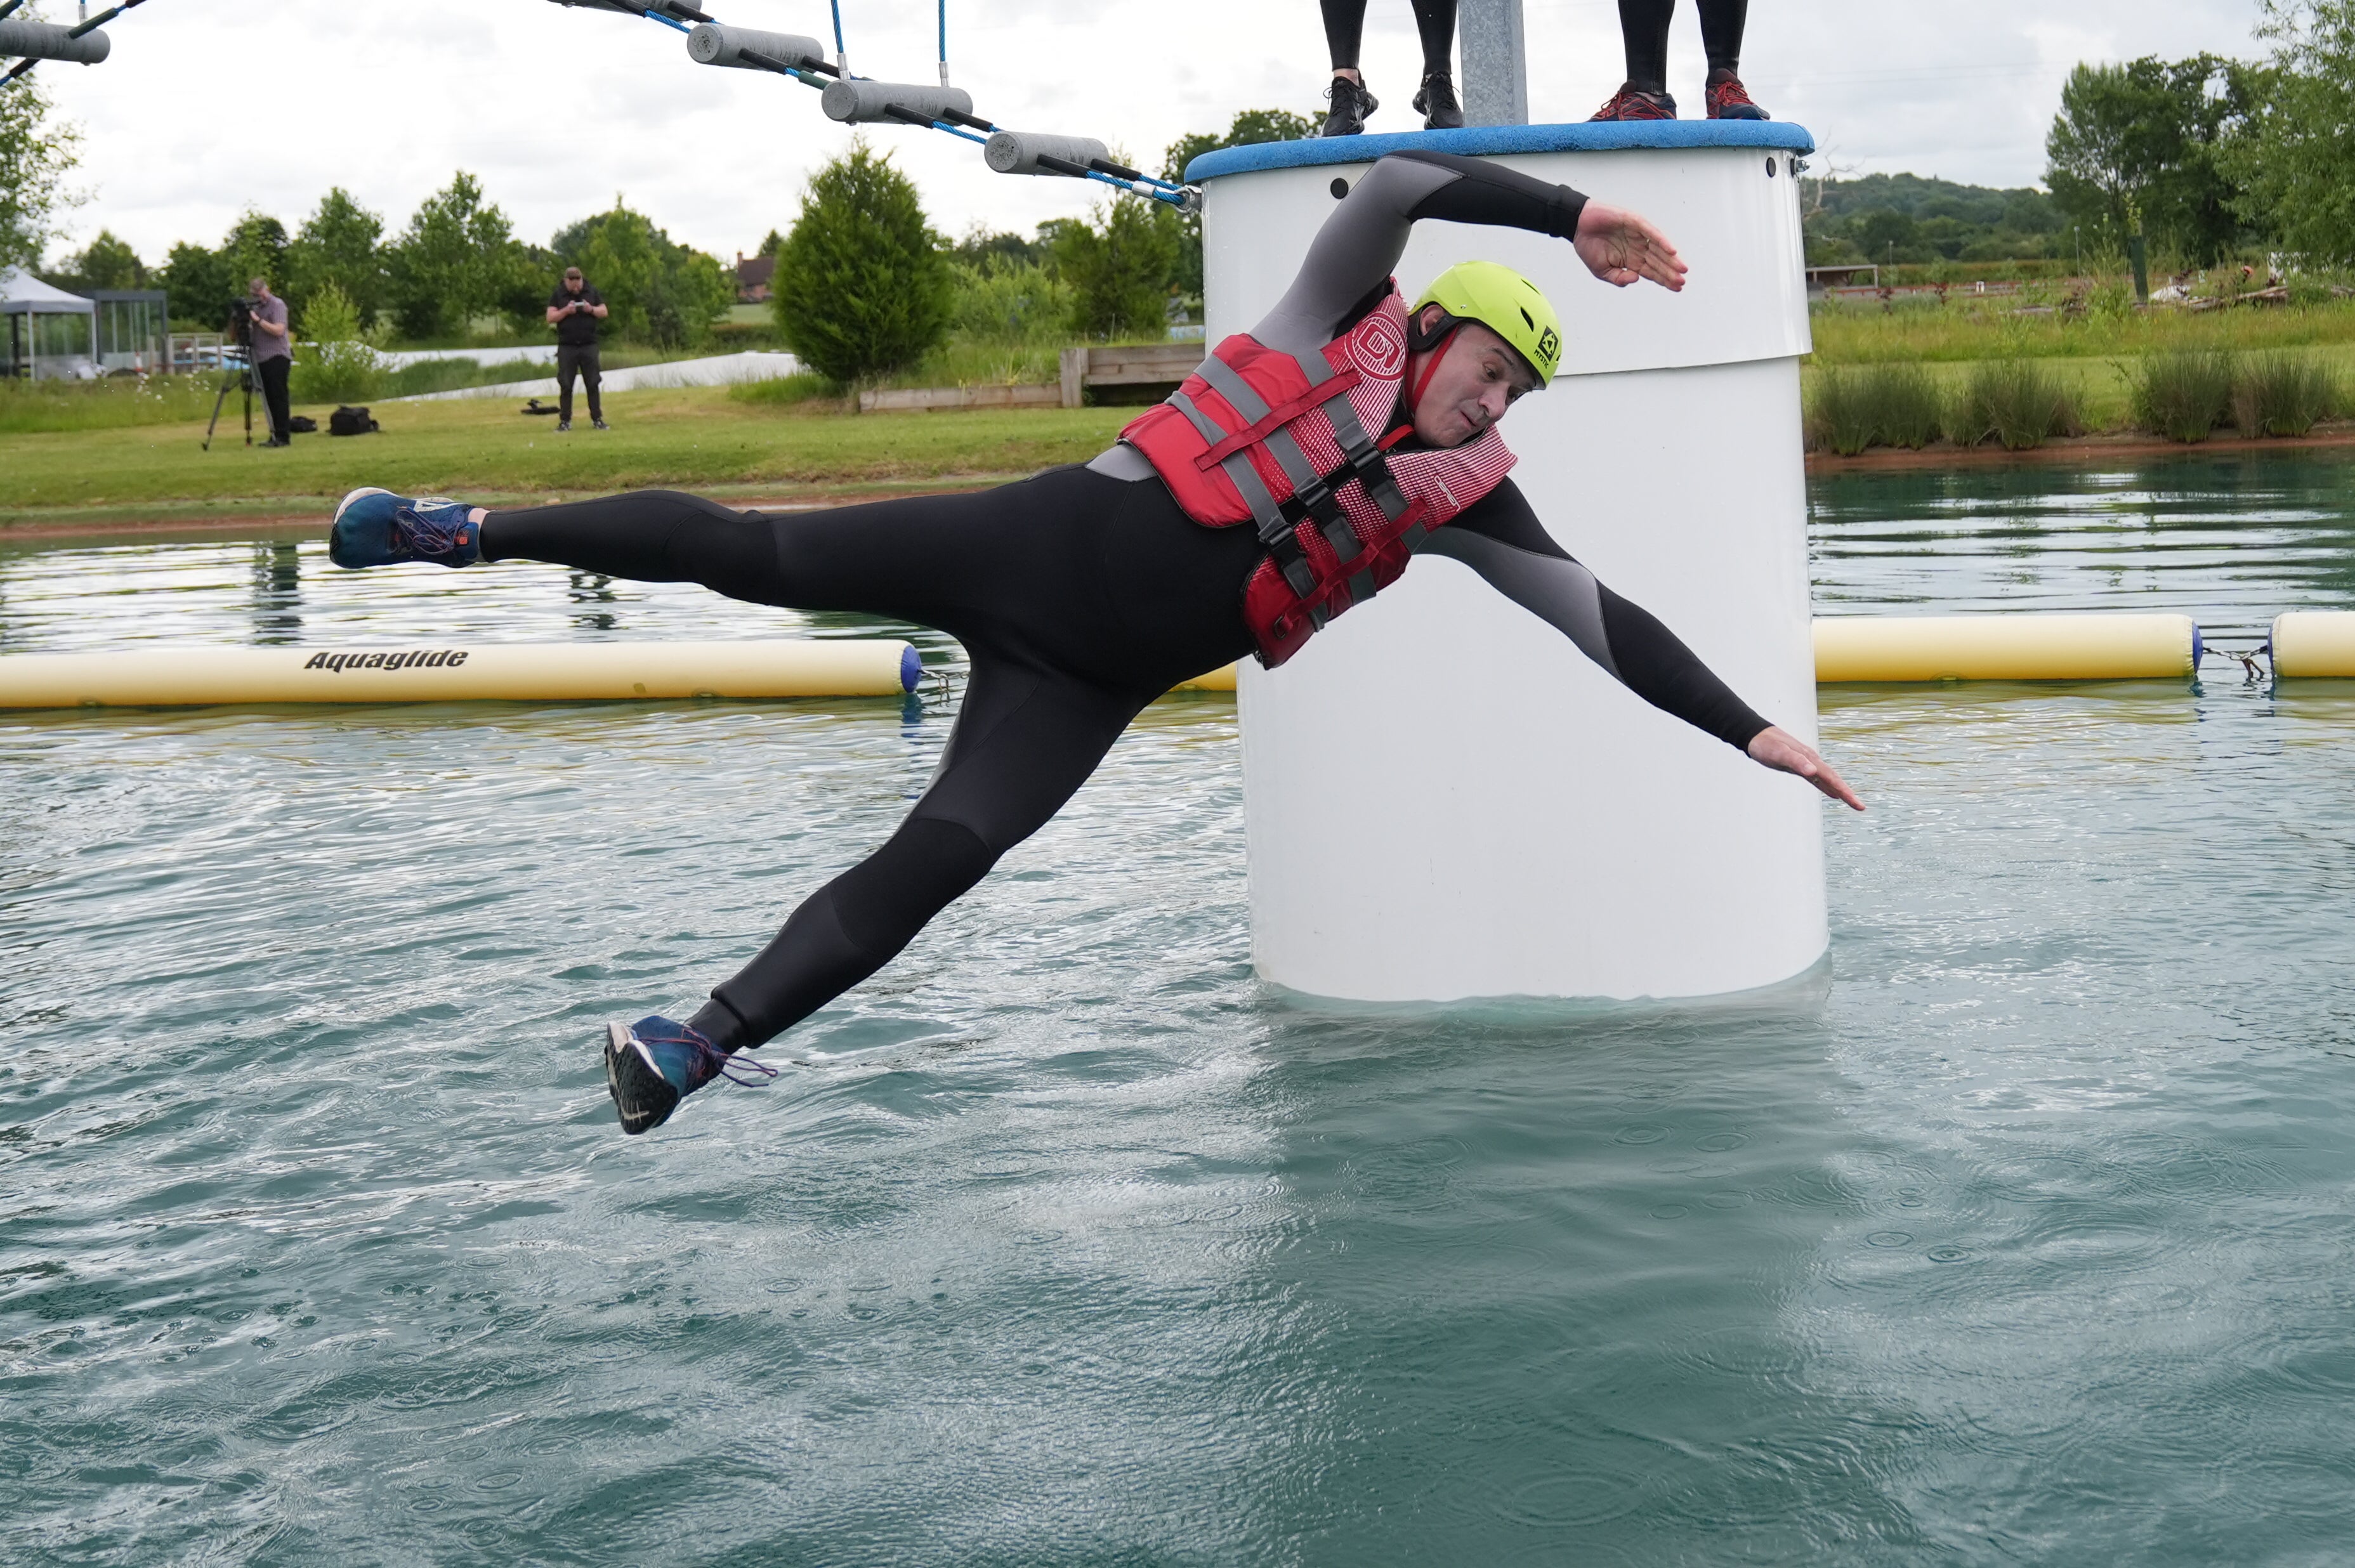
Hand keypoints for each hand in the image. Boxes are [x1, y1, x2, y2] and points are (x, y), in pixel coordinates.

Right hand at [1573, 202, 1687, 291]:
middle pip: (1658, 262)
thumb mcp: (1601, 271)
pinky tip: (1671, 251)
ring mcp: (1638, 235)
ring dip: (1671, 258)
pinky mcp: (1634, 222)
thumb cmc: (1589, 246)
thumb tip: (1636, 279)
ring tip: (1682, 268)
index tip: (1677, 288)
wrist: (1577, 226)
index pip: (1652, 271)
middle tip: (1682, 281)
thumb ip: (1618, 278)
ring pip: (1658, 248)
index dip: (1664, 280)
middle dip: (1671, 272)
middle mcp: (1638, 248)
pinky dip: (1661, 241)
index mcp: (1631, 260)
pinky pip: (1651, 232)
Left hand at [1746, 726, 1863, 810]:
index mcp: (1810, 759)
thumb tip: (1813, 771)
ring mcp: (1807, 763)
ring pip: (1827, 779)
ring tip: (1852, 802)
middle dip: (1847, 793)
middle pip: (1834, 779)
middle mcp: (1812, 761)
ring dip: (1840, 791)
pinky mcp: (1800, 766)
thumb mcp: (1779, 753)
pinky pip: (1817, 779)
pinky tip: (1832, 793)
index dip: (1845, 791)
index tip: (1857, 804)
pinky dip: (1826, 787)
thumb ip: (1796, 761)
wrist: (1755, 735)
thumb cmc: (1765, 745)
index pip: (1832, 778)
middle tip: (1860, 807)